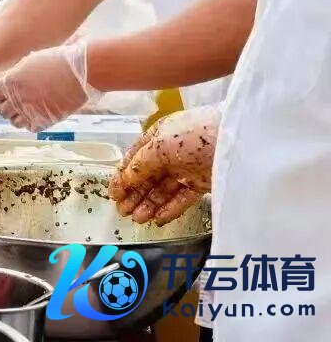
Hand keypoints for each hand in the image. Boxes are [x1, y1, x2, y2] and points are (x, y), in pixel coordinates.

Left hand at [0, 41, 101, 131]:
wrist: (81, 71)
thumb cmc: (58, 61)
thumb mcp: (30, 62)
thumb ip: (16, 74)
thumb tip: (9, 82)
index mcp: (11, 81)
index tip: (5, 96)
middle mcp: (17, 98)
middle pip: (1, 112)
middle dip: (6, 108)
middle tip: (13, 106)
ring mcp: (30, 111)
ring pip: (14, 122)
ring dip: (18, 118)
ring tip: (26, 111)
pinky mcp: (44, 120)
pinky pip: (30, 128)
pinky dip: (32, 123)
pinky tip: (38, 116)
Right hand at [109, 106, 218, 225]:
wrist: (239, 140)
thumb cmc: (196, 133)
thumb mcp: (159, 145)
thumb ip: (139, 165)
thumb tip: (124, 180)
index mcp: (158, 137)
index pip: (134, 159)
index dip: (122, 177)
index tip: (113, 195)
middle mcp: (171, 153)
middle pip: (147, 176)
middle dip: (134, 194)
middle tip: (123, 211)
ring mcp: (187, 168)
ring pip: (163, 189)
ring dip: (148, 204)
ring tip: (138, 219)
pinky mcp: (202, 183)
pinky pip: (181, 198)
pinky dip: (169, 209)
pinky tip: (158, 218)